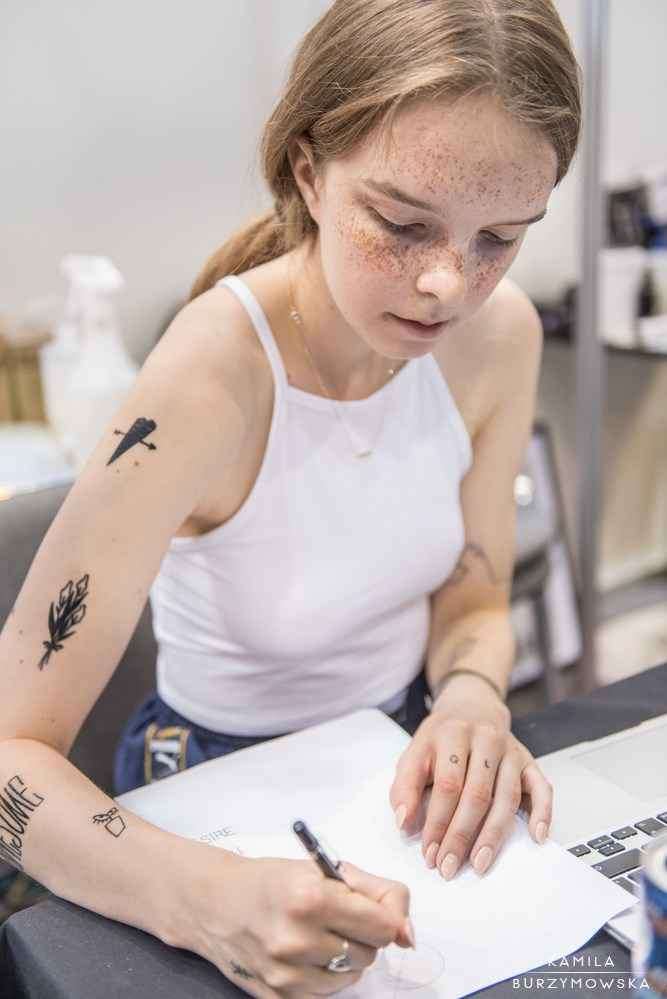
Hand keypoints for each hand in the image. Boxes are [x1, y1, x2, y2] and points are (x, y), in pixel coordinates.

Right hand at [179, 850, 414, 997]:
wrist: (214, 903)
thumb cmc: (270, 881)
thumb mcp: (321, 869)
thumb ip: (373, 892)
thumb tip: (407, 934)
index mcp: (310, 898)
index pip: (382, 925)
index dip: (385, 916)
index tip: (376, 911)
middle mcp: (296, 939)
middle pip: (369, 953)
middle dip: (362, 934)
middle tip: (337, 916)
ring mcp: (286, 974)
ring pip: (350, 977)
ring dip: (344, 957)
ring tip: (317, 934)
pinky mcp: (278, 997)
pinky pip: (326, 994)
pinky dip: (324, 976)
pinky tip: (304, 954)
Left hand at [389, 674, 552, 879]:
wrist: (471, 707)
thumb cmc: (441, 739)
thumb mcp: (414, 753)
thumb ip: (405, 786)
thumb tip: (405, 822)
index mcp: (452, 733)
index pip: (447, 784)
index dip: (437, 821)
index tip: (428, 851)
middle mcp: (484, 738)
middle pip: (476, 794)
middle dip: (461, 835)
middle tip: (448, 866)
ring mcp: (510, 750)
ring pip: (506, 797)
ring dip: (492, 835)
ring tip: (479, 863)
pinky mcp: (528, 760)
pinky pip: (541, 788)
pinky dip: (543, 813)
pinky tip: (536, 836)